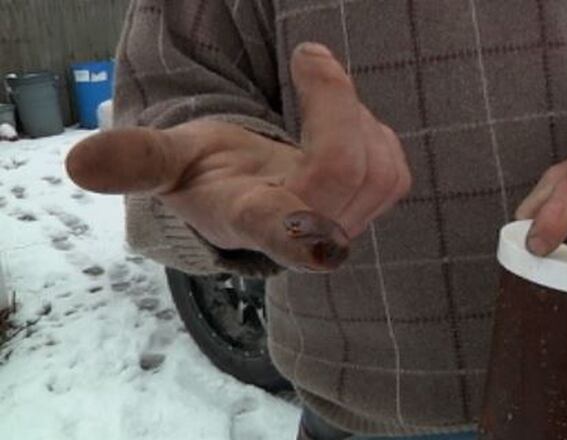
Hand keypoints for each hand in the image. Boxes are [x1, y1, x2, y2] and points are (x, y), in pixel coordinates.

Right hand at [66, 42, 410, 270]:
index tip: (319, 242)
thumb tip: (80, 162)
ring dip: (354, 112)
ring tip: (321, 103)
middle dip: (334, 99)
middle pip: (346, 167)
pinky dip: (374, 131)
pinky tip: (344, 129)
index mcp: (251, 216)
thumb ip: (137, 160)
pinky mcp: (373, 211)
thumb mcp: (172, 161)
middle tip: (308, 58)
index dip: (301, 237)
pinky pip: (393, 166)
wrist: (251, 192)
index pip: (280, 234)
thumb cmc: (212, 173)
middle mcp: (302, 231)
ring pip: (378, 164)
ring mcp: (343, 226)